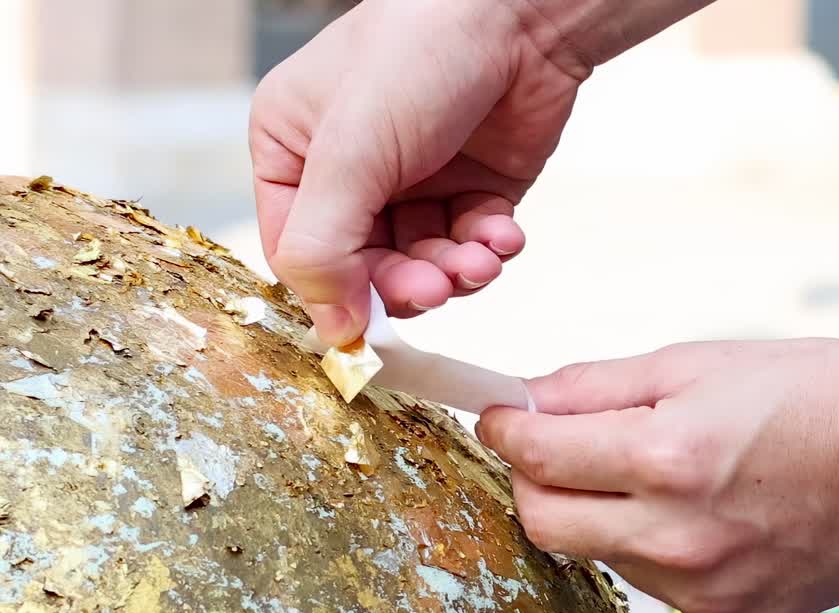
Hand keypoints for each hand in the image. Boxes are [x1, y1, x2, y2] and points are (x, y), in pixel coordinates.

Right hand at [249, 0, 585, 344]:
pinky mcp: (475, 188)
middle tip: (437, 284)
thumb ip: (325, 244)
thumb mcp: (351, 151)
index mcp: (294, 149)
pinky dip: (489, 250)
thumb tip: (331, 330)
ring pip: (424, 263)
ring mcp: (417, 180)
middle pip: (365, 267)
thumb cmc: (418, 54)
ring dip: (453, 272)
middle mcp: (351, 171)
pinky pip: (472, 245)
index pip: (297, 249)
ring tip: (480, 257)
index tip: (365, 329)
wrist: (520, 13)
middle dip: (405, 285)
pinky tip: (504, 235)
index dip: (332, 294)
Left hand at [477, 339, 838, 612]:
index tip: (502, 416)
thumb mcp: (703, 363)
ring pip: (607, 555)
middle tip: (564, 449)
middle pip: (546, 523)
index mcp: (667, 457)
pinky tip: (718, 520)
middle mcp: (677, 537)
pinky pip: (664, 590)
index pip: (537, 455)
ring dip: (612, 514)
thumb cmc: (817, 395)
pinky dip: (668, 554)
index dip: (507, 428)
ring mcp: (705, 592)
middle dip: (539, 481)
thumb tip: (529, 399)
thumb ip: (600, 385)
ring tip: (680, 476)